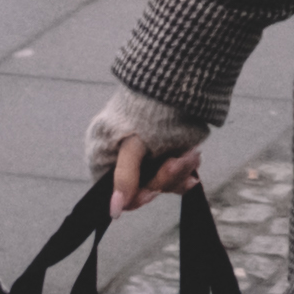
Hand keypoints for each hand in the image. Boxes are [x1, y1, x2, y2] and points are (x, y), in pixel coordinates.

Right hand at [87, 86, 209, 212]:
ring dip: (179, 171)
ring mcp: (143, 157)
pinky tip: (192, 157)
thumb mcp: (133, 146)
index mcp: (102, 156)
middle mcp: (120, 160)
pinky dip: (185, 167)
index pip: (114, 194)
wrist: (174, 82)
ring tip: (190, 154)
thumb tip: (114, 211)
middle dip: (164, 178)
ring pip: (162, 182)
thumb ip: (124, 178)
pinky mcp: (162, 153)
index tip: (151, 192)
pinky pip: (175, 173)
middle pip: (142, 189)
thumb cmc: (145, 111)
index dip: (134, 196)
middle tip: (178, 161)